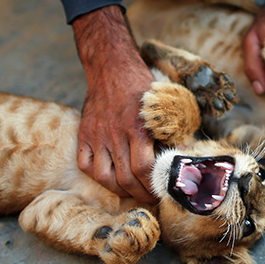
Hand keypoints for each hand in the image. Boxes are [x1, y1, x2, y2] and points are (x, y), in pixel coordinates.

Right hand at [72, 6, 156, 202]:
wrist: (111, 66)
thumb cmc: (142, 86)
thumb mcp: (165, 105)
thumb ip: (173, 131)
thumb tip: (180, 156)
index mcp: (139, 127)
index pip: (144, 168)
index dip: (154, 186)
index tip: (162, 191)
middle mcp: (115, 133)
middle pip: (126, 178)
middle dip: (141, 194)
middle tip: (150, 197)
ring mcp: (97, 135)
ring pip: (104, 177)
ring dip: (119, 190)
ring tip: (131, 191)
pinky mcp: (84, 134)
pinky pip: (85, 164)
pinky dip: (96, 176)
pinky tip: (109, 176)